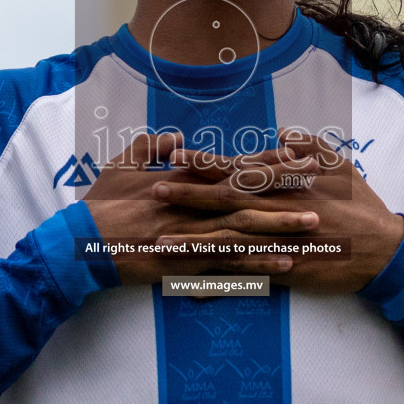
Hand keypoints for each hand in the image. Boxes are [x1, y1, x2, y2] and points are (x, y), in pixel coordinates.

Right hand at [81, 132, 320, 284]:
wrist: (82, 243)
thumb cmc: (101, 204)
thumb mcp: (123, 164)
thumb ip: (151, 147)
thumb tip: (176, 138)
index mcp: (183, 179)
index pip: (234, 167)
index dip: (267, 161)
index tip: (297, 152)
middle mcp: (193, 204)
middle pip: (249, 194)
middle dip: (286, 187)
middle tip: (321, 182)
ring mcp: (192, 234)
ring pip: (246, 229)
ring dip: (282, 227)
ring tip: (314, 225)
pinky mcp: (186, 263)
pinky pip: (229, 265)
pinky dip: (257, 264)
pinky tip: (284, 265)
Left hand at [148, 130, 403, 293]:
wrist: (383, 250)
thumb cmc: (362, 205)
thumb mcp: (339, 164)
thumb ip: (308, 146)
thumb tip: (280, 134)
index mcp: (288, 182)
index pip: (238, 169)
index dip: (206, 163)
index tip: (176, 156)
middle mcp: (278, 208)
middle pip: (225, 200)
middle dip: (189, 195)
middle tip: (155, 190)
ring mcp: (280, 240)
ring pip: (229, 238)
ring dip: (193, 238)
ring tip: (160, 239)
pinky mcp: (285, 269)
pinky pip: (245, 274)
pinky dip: (219, 279)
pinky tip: (192, 283)